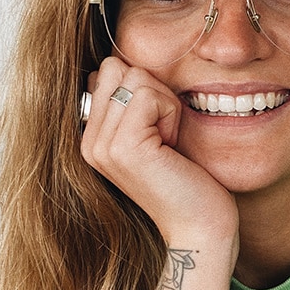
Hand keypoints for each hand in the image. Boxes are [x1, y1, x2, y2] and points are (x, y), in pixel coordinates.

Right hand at [81, 56, 238, 247]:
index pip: (107, 71)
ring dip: (165, 103)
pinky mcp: (122, 147)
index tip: (157, 128)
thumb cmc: (187, 177)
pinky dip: (170, 113)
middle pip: (117, 67)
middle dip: (153, 90)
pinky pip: (147, 95)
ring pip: (135, 77)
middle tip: (165, 134)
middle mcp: (88, 141)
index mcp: (92, 136)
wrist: (200, 225)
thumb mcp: (155, 132)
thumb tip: (126, 63)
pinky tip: (172, 146)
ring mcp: (101, 145)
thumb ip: (134, 101)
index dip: (144, 87)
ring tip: (169, 143)